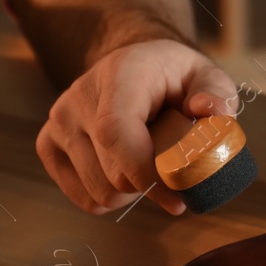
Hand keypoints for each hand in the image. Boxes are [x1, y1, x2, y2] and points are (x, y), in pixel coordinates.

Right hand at [36, 38, 238, 214]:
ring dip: (132, 193)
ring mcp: (59, 120)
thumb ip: (217, 93)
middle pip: (112, 173)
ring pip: (99, 191)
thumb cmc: (173, 77)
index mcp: (119, 74)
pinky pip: (83, 197)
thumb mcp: (206, 76)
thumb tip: (208, 111)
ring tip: (148, 166)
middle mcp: (80, 95)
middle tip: (174, 176)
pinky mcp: (48, 143)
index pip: (115, 133)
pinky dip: (111, 197)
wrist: (136, 69)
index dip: (144, 173)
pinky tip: (126, 173)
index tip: (178, 197)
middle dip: (150, 186)